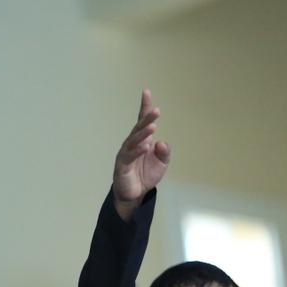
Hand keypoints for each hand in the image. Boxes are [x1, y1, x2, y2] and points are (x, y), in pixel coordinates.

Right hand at [112, 89, 170, 218]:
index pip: (142, 121)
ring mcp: (126, 154)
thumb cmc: (145, 176)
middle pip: (139, 128)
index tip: (146, 91)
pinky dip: (138, 151)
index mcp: (142, 141)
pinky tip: (145, 146)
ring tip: (153, 126)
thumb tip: (159, 142)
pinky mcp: (122, 166)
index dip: (144, 107)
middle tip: (156, 110)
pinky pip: (130, 156)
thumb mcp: (161, 163)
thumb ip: (164, 152)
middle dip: (146, 118)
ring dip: (143, 133)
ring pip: (134, 140)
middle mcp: (132, 144)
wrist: (134, 195)